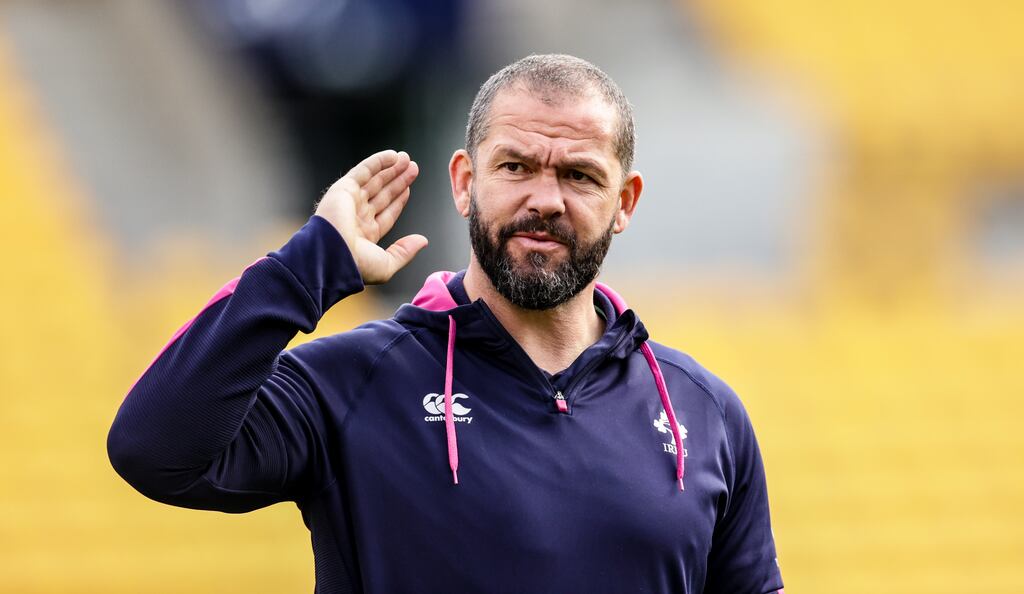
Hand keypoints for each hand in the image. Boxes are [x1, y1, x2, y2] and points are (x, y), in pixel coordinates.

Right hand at [315, 150, 426, 284]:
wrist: (331, 256)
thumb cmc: (356, 266)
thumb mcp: (387, 264)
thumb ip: (405, 252)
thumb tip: (423, 241)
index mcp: (365, 235)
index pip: (386, 213)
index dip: (398, 201)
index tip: (408, 190)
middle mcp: (357, 217)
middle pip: (382, 194)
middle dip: (398, 180)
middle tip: (413, 168)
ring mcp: (350, 202)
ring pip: (375, 181)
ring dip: (391, 169)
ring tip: (407, 159)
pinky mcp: (344, 189)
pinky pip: (363, 171)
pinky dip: (378, 162)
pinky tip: (393, 156)